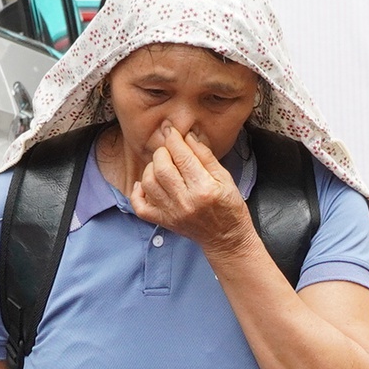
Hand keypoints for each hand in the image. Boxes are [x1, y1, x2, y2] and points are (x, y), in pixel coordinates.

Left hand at [128, 123, 254, 258]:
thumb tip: (188, 136)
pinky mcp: (164, 222)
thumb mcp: (226, 178)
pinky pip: (140, 207)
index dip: (174, 139)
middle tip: (169, 150)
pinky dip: (138, 193)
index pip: (182, 156)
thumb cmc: (230, 207)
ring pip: (148, 183)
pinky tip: (145, 184)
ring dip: (151, 168)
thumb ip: (205, 156)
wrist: (226, 238)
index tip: (171, 130)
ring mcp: (172, 213)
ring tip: (162, 166)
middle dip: (162, 152)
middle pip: (161, 167)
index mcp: (204, 189)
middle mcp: (185, 202)